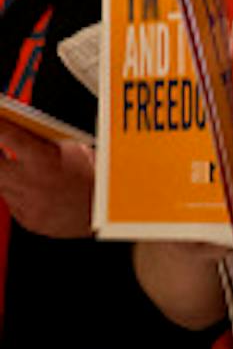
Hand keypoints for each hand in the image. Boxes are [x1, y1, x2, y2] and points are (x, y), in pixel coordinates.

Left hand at [0, 119, 95, 238]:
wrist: (106, 210)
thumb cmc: (96, 177)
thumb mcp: (75, 148)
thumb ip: (44, 140)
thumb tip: (23, 130)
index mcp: (42, 159)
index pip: (7, 135)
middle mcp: (29, 182)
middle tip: (1, 146)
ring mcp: (26, 203)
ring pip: (0, 185)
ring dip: (7, 175)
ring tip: (23, 170)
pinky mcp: (27, 218)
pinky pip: (12, 202)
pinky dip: (19, 193)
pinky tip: (36, 190)